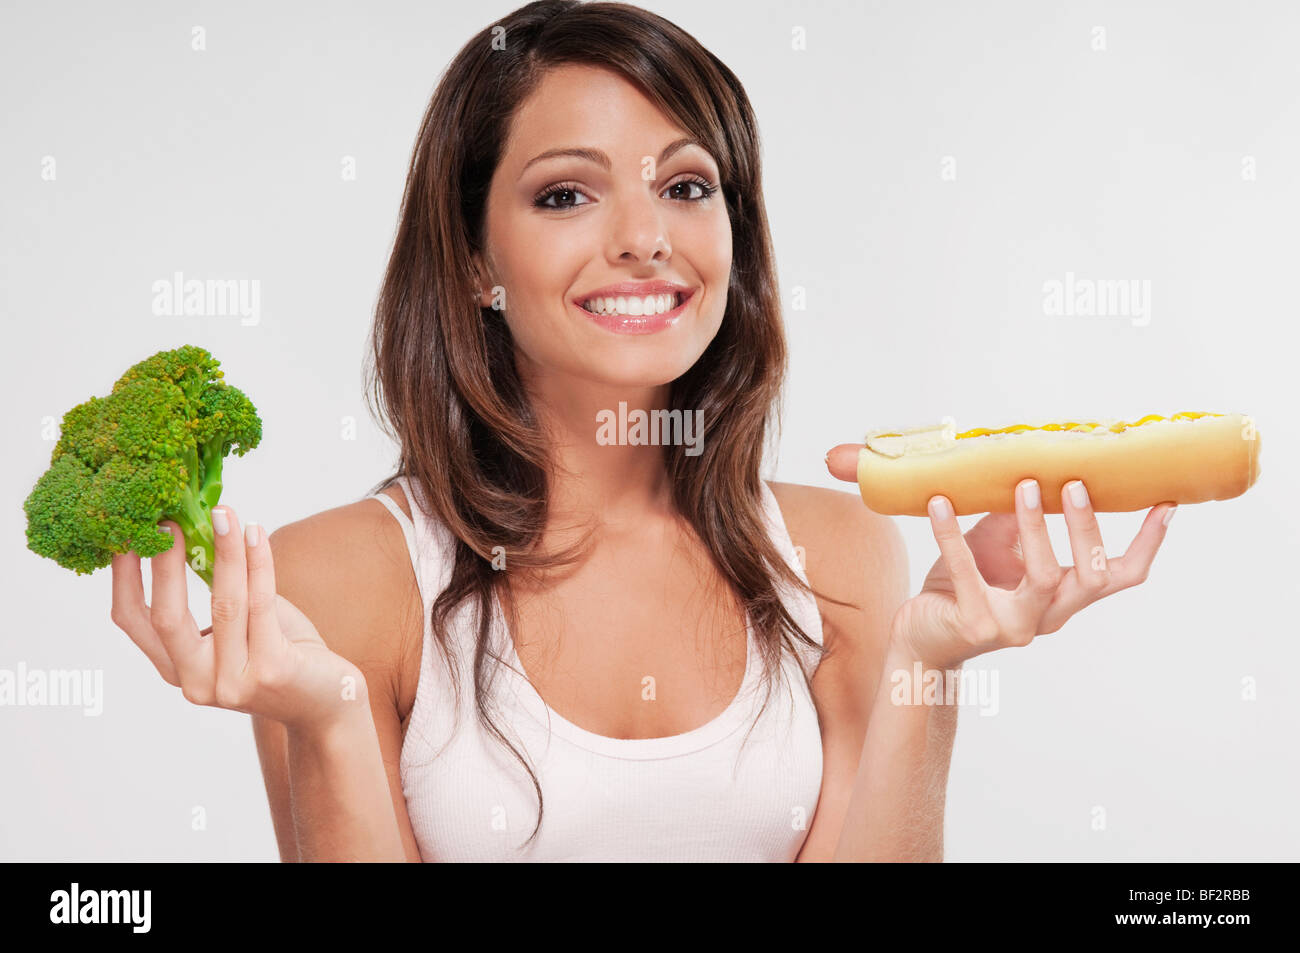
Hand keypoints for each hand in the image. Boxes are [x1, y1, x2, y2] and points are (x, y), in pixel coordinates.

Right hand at [110, 506, 366, 730]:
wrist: (328, 705)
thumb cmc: (283, 656)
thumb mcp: (242, 626)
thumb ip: (221, 591)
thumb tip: (208, 529)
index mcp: (179, 670)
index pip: (133, 621)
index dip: (124, 576)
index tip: (126, 533)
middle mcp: (198, 682)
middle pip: (166, 617)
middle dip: (164, 564)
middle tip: (168, 520)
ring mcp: (234, 682)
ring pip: (223, 604)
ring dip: (223, 552)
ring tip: (224, 514)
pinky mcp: (272, 670)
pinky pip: (261, 604)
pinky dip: (258, 563)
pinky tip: (256, 534)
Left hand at [894, 479, 1174, 669]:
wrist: (919, 638)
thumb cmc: (960, 589)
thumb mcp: (993, 546)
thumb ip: (1015, 517)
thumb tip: (1034, 468)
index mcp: (1062, 599)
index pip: (1120, 576)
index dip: (1147, 544)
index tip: (1166, 503)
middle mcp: (1047, 617)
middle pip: (1091, 578)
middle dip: (1087, 529)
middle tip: (1076, 483)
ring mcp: (1013, 626)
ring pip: (1041, 577)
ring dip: (1036, 527)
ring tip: (1024, 485)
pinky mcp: (973, 625)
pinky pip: (965, 572)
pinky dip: (950, 534)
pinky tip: (939, 503)